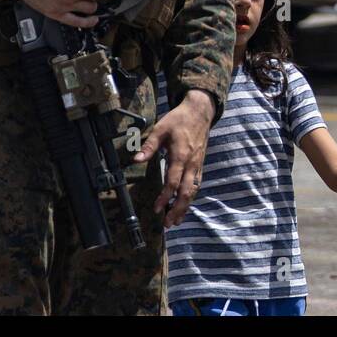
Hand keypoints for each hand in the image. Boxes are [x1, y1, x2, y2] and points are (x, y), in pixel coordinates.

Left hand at [135, 90, 213, 227]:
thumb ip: (149, 146)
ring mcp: (198, 165)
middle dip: (178, 209)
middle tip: (169, 224)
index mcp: (181, 156)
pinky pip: (197, 184)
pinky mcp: (200, 164)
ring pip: (193, 190)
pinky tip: (185, 204)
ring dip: (185, 206)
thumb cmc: (179, 120)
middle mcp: (191, 163)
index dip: (166, 197)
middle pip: (186, 192)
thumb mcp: (160, 128)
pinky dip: (191, 197)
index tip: (157, 209)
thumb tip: (136, 159)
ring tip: (177, 220)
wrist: (200, 112)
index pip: (173, 182)